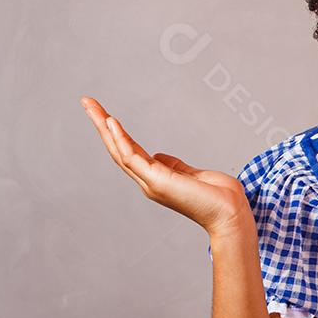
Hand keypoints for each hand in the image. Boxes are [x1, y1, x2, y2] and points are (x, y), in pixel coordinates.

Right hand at [81, 96, 250, 238]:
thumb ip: (175, 166)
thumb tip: (159, 157)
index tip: (105, 114)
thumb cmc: (218, 197)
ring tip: (91, 106)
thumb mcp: (192, 174)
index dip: (117, 133)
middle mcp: (149, 181)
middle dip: (101, 125)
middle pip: (118, 149)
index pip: (130, 151)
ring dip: (104, 127)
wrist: (230, 214)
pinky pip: (131, 157)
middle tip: (87, 103)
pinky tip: (110, 122)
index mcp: (157, 178)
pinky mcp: (156, 181)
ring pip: (119, 150)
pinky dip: (120, 139)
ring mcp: (150, 182)